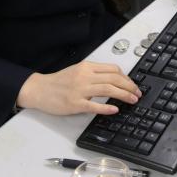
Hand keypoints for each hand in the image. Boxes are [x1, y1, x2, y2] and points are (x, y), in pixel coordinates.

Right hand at [16, 61, 141, 115]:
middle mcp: (85, 76)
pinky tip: (115, 109)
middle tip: (138, 93)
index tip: (133, 84)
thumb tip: (114, 79)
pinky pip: (94, 105)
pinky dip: (106, 107)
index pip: (113, 69)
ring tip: (133, 100)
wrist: (39, 89)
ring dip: (124, 95)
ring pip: (108, 89)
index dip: (126, 77)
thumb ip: (94, 73)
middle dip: (130, 86)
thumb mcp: (77, 71)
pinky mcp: (74, 103)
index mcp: (87, 67)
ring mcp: (80, 90)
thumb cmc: (58, 82)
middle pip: (114, 79)